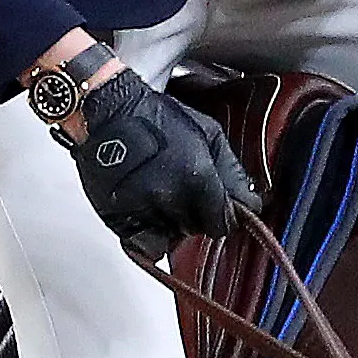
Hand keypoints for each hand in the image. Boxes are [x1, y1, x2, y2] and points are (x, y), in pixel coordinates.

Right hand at [65, 68, 255, 260]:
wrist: (105, 112)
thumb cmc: (154, 116)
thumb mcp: (206, 132)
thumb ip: (232, 171)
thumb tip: (252, 202)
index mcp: (197, 177)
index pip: (222, 223)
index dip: (222, 216)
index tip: (217, 209)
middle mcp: (170, 198)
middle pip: (197, 230)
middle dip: (196, 215)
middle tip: (181, 188)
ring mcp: (143, 210)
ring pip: (171, 237)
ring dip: (170, 223)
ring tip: (158, 192)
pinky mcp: (119, 219)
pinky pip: (144, 245)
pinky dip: (148, 234)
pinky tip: (145, 211)